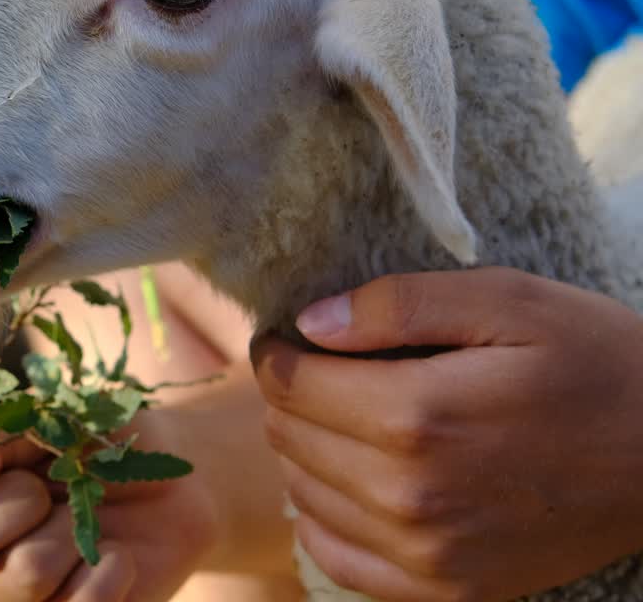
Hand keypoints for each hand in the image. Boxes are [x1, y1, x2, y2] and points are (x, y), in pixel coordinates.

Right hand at [0, 418, 223, 601]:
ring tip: (92, 519)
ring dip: (70, 534)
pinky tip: (116, 557)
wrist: (177, 479)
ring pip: (21, 575)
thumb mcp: (56, 417)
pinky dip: (104, 576)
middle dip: (16, 503)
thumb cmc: (102, 441)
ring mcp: (12, 590)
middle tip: (51, 486)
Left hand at [254, 268, 642, 600]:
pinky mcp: (446, 590)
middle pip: (288, 436)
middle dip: (292, 395)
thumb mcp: (508, 300)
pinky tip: (353, 482)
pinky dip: (325, 516)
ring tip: (347, 419)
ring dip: (306, 451)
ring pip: (302, 493)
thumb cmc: (595, 365)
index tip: (289, 337)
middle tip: (323, 371)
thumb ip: (398, 304)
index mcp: (418, 415)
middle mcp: (409, 495)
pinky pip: (336, 557)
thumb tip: (310, 323)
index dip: (277, 351)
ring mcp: (426, 553)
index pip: (289, 382)